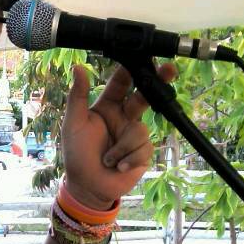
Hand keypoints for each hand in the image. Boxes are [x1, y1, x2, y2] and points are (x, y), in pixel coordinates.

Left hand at [60, 62, 175, 208]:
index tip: (142, 56)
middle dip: (158, 82)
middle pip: (145, 96)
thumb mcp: (74, 123)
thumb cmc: (77, 154)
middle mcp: (123, 117)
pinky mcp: (143, 152)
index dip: (131, 69)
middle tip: (169, 69)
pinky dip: (129, 159)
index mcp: (107, 106)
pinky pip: (144, 149)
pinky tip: (119, 167)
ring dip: (123, 147)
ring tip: (108, 159)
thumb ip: (78, 96)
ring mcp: (134, 134)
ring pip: (141, 130)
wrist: (87, 187)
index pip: (121, 83)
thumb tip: (78, 67)